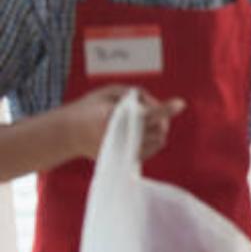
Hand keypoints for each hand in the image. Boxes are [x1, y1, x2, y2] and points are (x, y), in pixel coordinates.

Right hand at [59, 86, 184, 160]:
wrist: (68, 134)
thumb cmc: (88, 109)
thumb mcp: (106, 92)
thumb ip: (133, 94)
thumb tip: (154, 103)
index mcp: (113, 117)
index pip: (146, 114)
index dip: (165, 109)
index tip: (181, 103)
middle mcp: (120, 136)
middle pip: (158, 127)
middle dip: (161, 116)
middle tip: (149, 110)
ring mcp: (124, 150)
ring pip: (159, 140)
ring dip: (159, 128)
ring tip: (144, 121)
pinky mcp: (126, 159)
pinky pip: (153, 149)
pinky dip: (154, 139)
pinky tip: (142, 132)